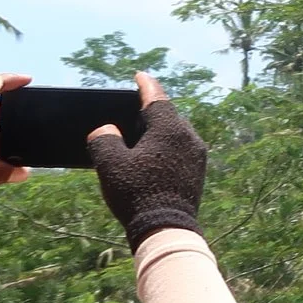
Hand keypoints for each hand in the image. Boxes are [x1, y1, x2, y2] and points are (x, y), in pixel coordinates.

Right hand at [90, 72, 207, 249]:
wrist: (166, 227)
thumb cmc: (137, 192)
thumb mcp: (110, 164)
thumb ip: (104, 140)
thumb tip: (106, 130)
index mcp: (170, 130)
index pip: (157, 99)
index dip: (146, 86)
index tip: (140, 75)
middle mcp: (189, 138)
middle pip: (168, 115)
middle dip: (152, 109)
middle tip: (136, 104)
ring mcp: (197, 155)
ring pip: (175, 133)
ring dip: (159, 129)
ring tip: (141, 130)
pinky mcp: (197, 170)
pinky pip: (179, 148)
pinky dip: (165, 144)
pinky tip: (152, 153)